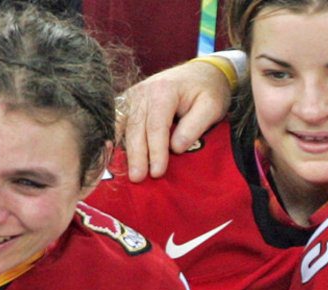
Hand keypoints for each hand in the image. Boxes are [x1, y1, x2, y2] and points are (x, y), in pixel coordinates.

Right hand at [119, 57, 234, 180]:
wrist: (201, 72)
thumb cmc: (208, 90)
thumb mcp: (211, 106)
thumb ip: (194, 126)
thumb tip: (175, 148)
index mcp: (163, 91)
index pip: (157, 126)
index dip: (156, 151)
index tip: (157, 172)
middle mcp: (143, 91)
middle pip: (136, 128)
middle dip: (137, 155)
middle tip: (138, 178)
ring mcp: (134, 95)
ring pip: (125, 126)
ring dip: (126, 150)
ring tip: (128, 172)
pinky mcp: (130, 101)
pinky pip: (120, 121)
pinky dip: (118, 138)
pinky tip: (116, 155)